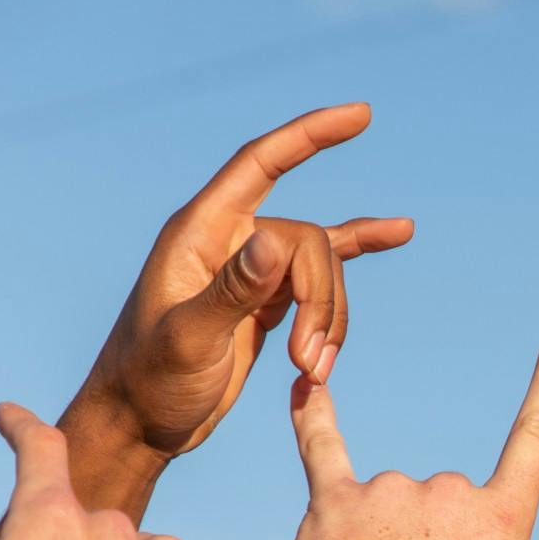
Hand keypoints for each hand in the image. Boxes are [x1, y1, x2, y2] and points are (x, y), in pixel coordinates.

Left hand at [65, 104, 411, 475]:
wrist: (141, 422)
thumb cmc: (149, 381)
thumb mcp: (188, 339)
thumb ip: (231, 289)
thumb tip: (276, 240)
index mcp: (200, 233)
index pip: (261, 164)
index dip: (310, 135)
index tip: (361, 116)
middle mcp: (228, 241)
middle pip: (308, 242)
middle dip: (321, 302)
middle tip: (307, 361)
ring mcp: (252, 270)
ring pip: (321, 272)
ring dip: (328, 322)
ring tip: (312, 370)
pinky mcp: (268, 301)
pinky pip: (321, 276)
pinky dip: (355, 262)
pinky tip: (397, 234)